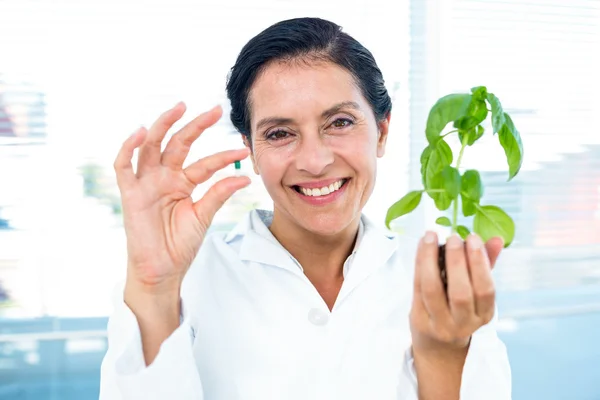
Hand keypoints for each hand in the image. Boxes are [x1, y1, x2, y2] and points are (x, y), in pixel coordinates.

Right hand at [114, 102, 250, 291]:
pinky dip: (128, 148)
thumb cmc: (180, 244)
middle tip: (215, 110)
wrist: (162, 270)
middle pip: (178, 144)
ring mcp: (146, 183)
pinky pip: (123, 166)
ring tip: (180, 108)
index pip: (205, 163)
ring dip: (163, 125)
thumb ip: (219, 194)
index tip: (243, 151)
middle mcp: (164, 177)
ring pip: (151, 146)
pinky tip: (141, 132)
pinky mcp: (129, 194)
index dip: (223, 157)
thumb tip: (244, 177)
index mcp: (183, 182)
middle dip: (195, 126)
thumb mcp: (203, 216)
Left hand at [410, 232, 502, 354]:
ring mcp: (439, 324)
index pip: (485, 291)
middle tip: (453, 237)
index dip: (480, 263)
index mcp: (484, 315)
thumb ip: (486, 265)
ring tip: (431, 237)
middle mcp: (463, 323)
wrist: (437, 344)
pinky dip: (419, 264)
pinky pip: (417, 288)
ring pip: (433, 290)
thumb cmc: (459, 309)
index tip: (474, 239)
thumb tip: (497, 240)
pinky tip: (421, 246)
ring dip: (430, 260)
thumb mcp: (476, 292)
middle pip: (460, 293)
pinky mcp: (419, 319)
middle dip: (457, 262)